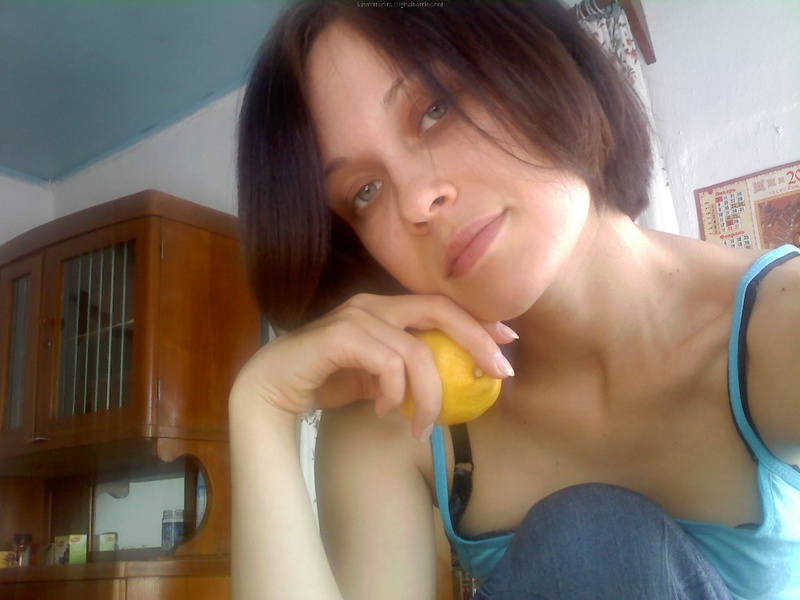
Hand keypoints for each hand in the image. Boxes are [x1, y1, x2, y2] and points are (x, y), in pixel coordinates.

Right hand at [231, 293, 516, 438]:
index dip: (476, 320)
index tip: (506, 341)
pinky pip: (388, 363)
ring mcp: (356, 317)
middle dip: (475, 339)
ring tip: (422, 426)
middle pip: (438, 310)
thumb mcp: (377, 379)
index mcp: (384, 310)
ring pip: (417, 350)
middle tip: (497, 371)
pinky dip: (394, 392)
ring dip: (429, 394)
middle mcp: (373, 305)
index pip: (440, 305)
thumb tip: (449, 383)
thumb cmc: (325, 383)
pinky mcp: (340, 336)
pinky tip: (384, 411)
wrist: (272, 392)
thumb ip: (406, 372)